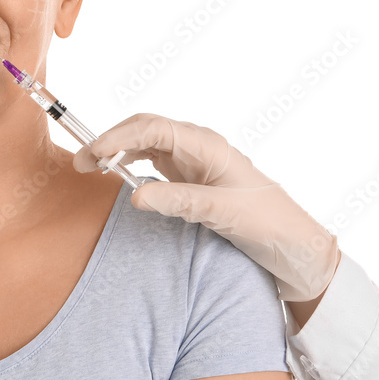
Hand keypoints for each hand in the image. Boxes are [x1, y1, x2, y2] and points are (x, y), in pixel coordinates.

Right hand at [73, 112, 339, 301]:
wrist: (298, 250)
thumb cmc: (270, 224)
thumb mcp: (224, 213)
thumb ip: (179, 201)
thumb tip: (133, 193)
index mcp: (208, 145)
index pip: (152, 128)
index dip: (118, 136)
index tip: (92, 154)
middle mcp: (199, 149)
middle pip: (145, 130)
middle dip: (111, 139)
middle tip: (80, 161)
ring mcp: (195, 165)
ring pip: (147, 145)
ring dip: (118, 151)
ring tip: (91, 167)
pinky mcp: (193, 183)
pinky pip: (155, 165)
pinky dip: (132, 166)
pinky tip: (119, 177)